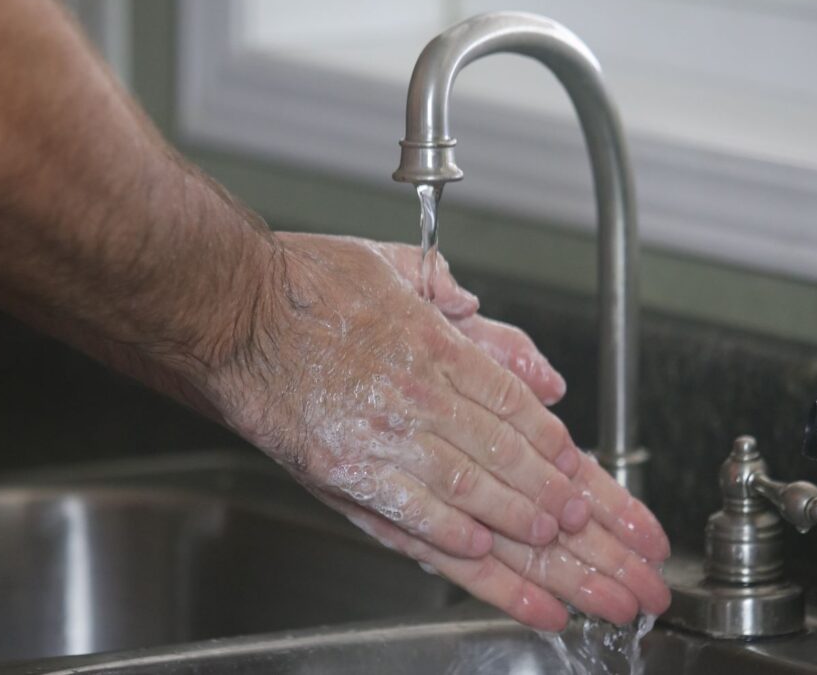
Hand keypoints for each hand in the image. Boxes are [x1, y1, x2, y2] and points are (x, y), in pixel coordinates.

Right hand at [208, 232, 589, 556]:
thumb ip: (441, 285)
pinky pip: (406, 510)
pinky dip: (447, 535)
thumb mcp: (385, 264)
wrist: (229, 310)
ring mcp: (379, 436)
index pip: (510, 402)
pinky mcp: (340, 469)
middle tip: (588, 525)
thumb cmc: (300, 285)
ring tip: (553, 549)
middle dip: (554, 495)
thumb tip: (476, 306)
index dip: (551, 440)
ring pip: (468, 488)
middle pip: (504, 453)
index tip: (578, 466)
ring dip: (517, 523)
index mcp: (430, 343)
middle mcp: (414, 393)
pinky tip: (479, 552)